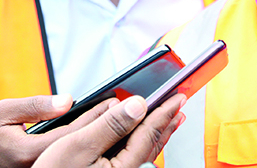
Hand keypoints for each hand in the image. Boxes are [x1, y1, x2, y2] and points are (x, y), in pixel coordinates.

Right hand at [0, 94, 112, 167]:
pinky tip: (100, 132)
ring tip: (120, 117)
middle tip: (126, 107)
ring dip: (99, 135)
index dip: (97, 116)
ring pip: (78, 153)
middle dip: (105, 125)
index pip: (73, 133)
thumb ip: (35, 105)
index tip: (115, 101)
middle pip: (81, 145)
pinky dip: (86, 144)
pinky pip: (70, 159)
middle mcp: (39, 166)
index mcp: (29, 151)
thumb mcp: (2, 113)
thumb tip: (67, 100)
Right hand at [32, 94, 185, 167]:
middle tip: (179, 104)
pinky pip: (131, 157)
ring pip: (143, 151)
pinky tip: (138, 137)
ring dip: (156, 132)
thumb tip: (139, 105)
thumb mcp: (77, 145)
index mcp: (122, 166)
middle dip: (165, 121)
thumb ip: (110, 124)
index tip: (178, 95)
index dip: (164, 111)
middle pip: (151, 143)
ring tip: (167, 118)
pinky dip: (140, 142)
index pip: (150, 132)